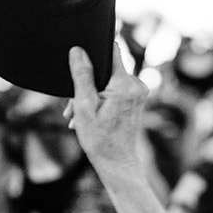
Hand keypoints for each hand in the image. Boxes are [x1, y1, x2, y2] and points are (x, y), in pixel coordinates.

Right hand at [65, 44, 147, 177]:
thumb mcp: (84, 106)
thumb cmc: (99, 138)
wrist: (116, 162)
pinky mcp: (136, 98)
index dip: (94, 50)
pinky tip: (90, 113)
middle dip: (87, 81)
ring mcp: (139, 92)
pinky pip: (115, 88)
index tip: (81, 59)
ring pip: (109, 79)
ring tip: (78, 112)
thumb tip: (78, 50)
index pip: (110, 50)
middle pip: (107, 68)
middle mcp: (137, 84)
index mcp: (124, 84)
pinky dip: (101, 97)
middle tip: (73, 103)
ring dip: (92, 92)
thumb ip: (82, 75)